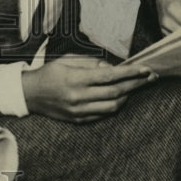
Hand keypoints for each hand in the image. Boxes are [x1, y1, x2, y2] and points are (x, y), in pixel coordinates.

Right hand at [22, 54, 154, 122]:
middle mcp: (79, 96)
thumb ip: (90, 63)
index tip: (145, 69)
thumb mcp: (67, 60)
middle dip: (136, 84)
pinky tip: (119, 98)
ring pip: (113, 107)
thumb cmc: (49, 72)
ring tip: (134, 87)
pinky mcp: (78, 120)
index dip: (130, 73)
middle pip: (116, 92)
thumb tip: (111, 68)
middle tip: (150, 78)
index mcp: (76, 78)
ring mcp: (79, 111)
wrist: (29, 94)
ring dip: (127, 96)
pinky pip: (103, 115)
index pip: (110, 76)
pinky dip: (114, 106)